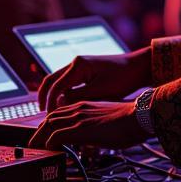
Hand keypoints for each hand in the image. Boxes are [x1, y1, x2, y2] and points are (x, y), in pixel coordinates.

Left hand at [28, 100, 143, 150]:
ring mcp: (79, 118)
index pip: (59, 113)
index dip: (49, 124)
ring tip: (36, 149)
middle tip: (34, 143)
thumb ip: (96, 127)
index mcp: (85, 106)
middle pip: (50, 117)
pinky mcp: (80, 129)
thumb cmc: (129, 121)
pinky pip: (57, 136)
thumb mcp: (107, 121)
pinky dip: (50, 143)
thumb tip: (93, 139)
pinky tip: (50, 150)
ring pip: (49, 124)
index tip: (45, 134)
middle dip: (39, 131)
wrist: (138, 116)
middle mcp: (78, 109)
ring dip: (40, 137)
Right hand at [37, 48, 151, 111]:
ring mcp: (80, 66)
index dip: (50, 103)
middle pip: (51, 80)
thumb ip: (77, 97)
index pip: (55, 86)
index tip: (48, 118)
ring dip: (53, 96)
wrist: (138, 68)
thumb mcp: (100, 91)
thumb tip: (59, 105)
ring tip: (52, 113)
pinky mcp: (85, 72)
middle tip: (42, 114)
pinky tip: (65, 107)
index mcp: (78, 65)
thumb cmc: (123, 78)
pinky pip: (68, 83)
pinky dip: (63, 94)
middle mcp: (76, 63)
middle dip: (44, 97)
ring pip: (59, 82)